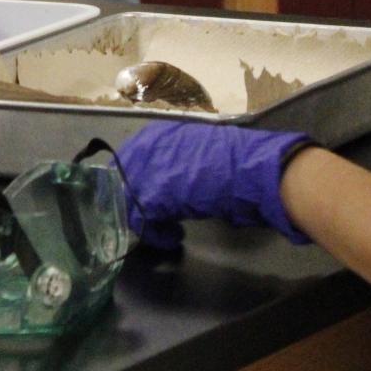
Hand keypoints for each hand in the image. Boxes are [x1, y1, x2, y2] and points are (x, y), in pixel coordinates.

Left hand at [113, 120, 312, 249]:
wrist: (250, 168)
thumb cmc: (235, 160)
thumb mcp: (199, 152)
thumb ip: (179, 161)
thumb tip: (173, 176)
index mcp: (158, 134)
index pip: (129, 159)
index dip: (136, 182)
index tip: (147, 199)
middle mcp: (146, 147)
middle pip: (120, 179)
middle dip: (132, 201)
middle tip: (151, 218)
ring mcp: (147, 169)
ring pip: (126, 200)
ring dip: (144, 219)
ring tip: (167, 229)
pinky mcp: (153, 195)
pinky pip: (141, 220)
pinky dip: (155, 234)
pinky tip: (173, 237)